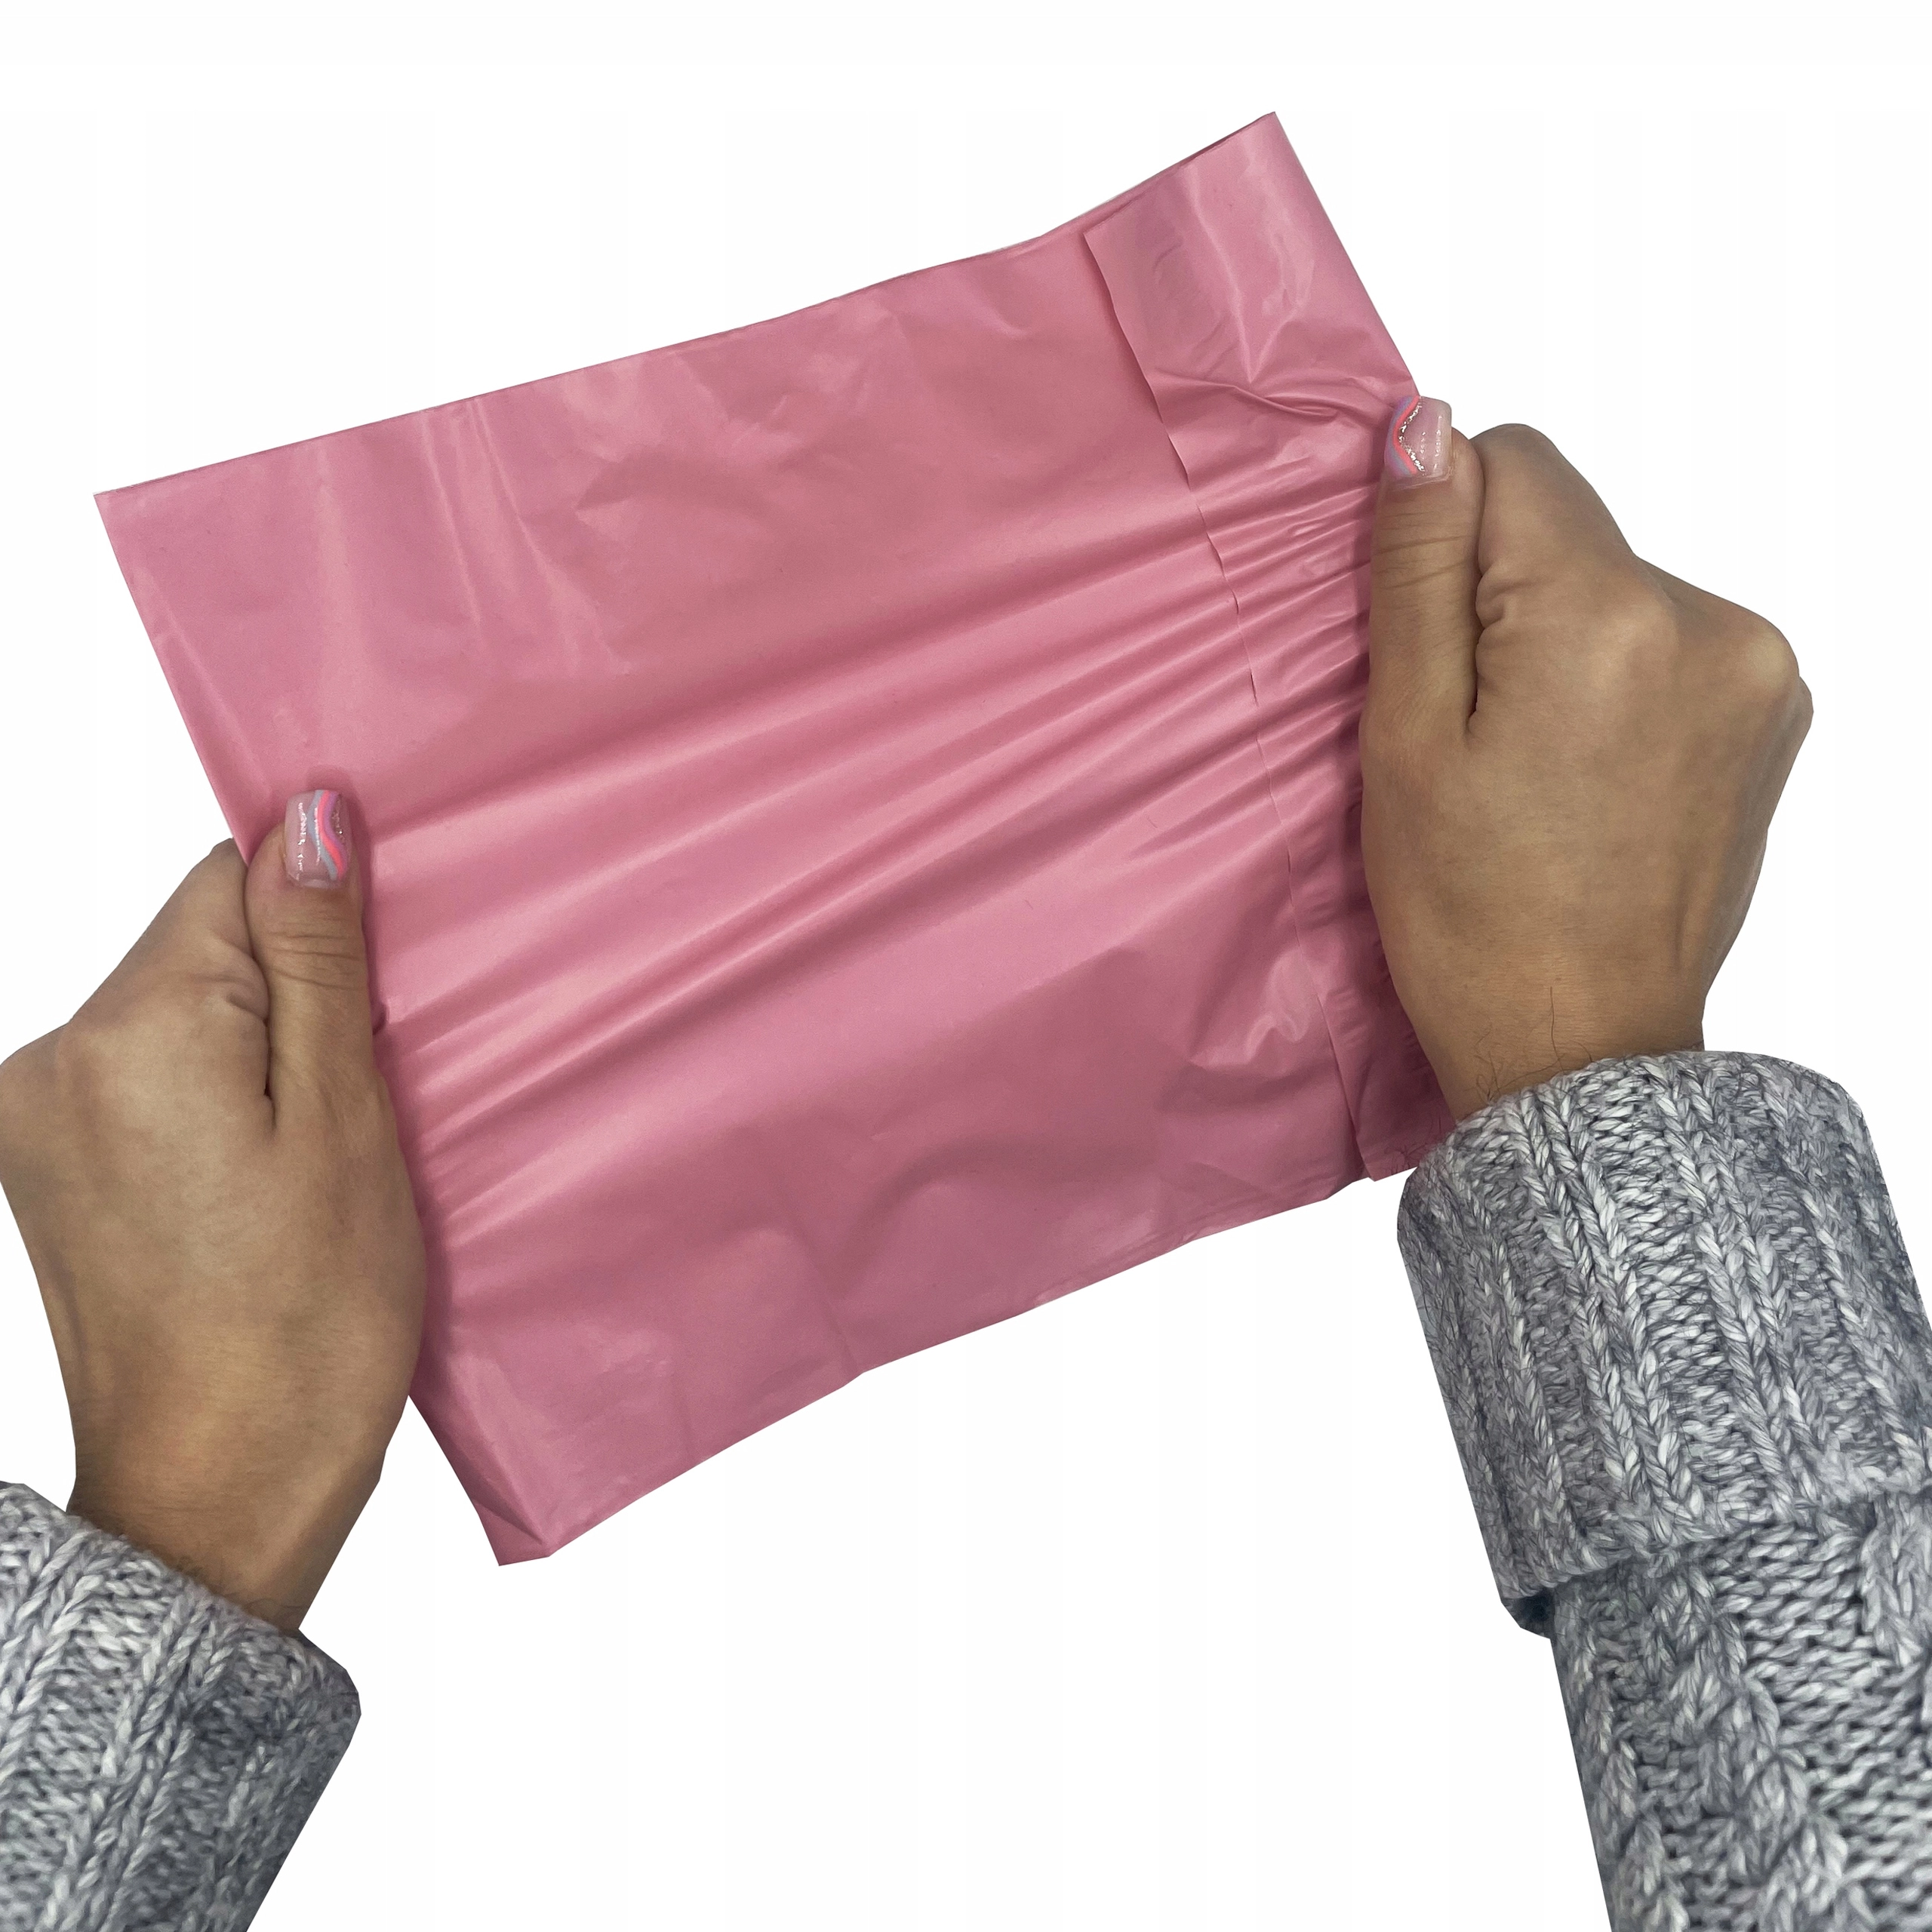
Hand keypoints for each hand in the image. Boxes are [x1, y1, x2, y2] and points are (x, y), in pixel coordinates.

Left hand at [0, 792, 423, 1630]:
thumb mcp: (346, 1126)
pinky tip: (265, 1186)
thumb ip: (318, 961)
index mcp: (127, 1036)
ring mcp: (34, 1120)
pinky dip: (217, 1105)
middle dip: (292, 998)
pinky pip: (149, 1080)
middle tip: (353, 1111)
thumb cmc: (304, 1328)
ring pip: (180, 1015)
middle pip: (201, 948)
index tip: (373, 1013)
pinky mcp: (44, 1168)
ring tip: (310, 1162)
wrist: (219, 1496)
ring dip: (258, 1056)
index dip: (324, 929)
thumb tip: (311, 815)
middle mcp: (48, 1062)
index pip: (232, 881)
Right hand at [1362, 406, 1811, 1120]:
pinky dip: (1621, 680)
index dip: (1444, 539)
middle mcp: (1711, 623)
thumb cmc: (1472, 918)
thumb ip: (1418, 568)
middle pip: (1570, 530)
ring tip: (1534, 766)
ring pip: (1618, 586)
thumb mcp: (1406, 738)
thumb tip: (1423, 425)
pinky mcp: (1776, 712)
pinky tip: (1589, 773)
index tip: (1428, 648)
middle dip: (1505, 601)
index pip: (1512, 460)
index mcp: (1607, 617)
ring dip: (1565, 641)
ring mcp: (1760, 671)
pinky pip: (1672, 641)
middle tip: (1473, 732)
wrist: (1582, 1051)